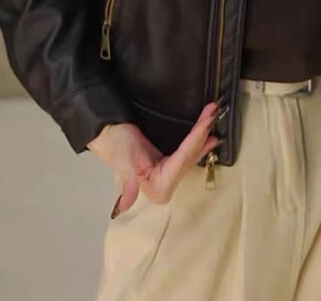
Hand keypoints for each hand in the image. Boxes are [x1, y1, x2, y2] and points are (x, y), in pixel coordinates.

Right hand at [86, 101, 221, 214]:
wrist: (106, 132)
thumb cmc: (114, 146)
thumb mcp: (124, 164)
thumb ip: (129, 186)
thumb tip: (122, 208)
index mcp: (157, 188)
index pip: (182, 160)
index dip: (195, 141)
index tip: (206, 123)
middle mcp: (166, 184)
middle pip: (190, 156)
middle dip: (202, 133)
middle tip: (213, 113)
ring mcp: (168, 173)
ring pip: (191, 153)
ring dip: (203, 135)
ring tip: (214, 117)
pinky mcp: (168, 162)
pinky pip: (187, 152)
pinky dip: (197, 142)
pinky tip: (209, 135)